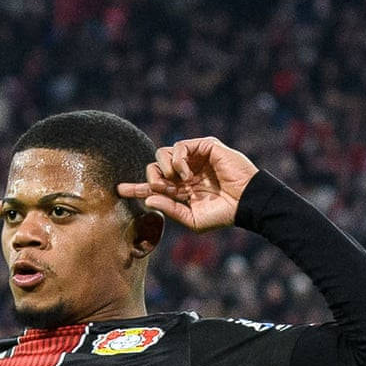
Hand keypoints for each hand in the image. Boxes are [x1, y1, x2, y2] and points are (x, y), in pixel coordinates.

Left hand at [117, 137, 257, 231]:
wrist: (246, 203)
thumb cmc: (222, 214)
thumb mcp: (191, 219)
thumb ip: (170, 210)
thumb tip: (149, 200)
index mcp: (179, 191)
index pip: (152, 187)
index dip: (135, 188)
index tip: (119, 190)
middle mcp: (184, 173)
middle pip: (154, 167)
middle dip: (151, 177)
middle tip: (159, 187)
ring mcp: (193, 159)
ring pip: (163, 153)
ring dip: (163, 167)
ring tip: (175, 180)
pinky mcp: (204, 147)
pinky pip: (180, 146)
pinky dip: (178, 159)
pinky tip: (186, 173)